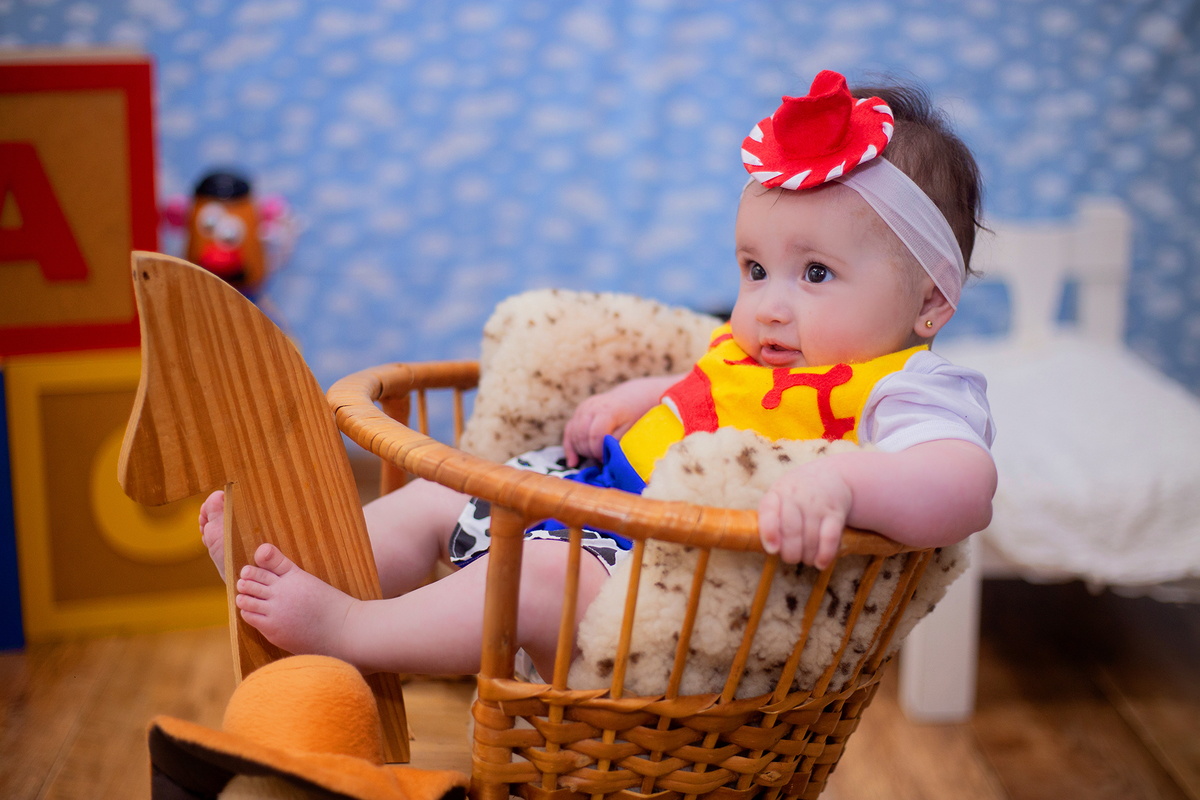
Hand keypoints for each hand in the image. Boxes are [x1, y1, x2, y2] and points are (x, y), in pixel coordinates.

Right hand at [562, 373, 684, 465]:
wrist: (633, 398)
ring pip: (573, 434)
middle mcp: (591, 407)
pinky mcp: (579, 411)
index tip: (607, 459)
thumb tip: (604, 462)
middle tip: (601, 460)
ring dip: (581, 450)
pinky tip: (574, 462)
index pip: (595, 435)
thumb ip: (616, 444)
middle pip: (581, 436)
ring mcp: (583, 408)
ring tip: (594, 458)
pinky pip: (568, 431)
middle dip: (590, 452)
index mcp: (607, 411)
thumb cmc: (635, 416)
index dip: (599, 451)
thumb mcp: (631, 431)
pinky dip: (570, 447)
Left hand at [758, 460, 852, 567]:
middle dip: (790, 553)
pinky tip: (821, 563)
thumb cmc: (796, 495)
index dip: (769, 532)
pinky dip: (825, 554)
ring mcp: (817, 504)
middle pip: (791, 531)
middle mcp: (796, 496)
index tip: (773, 549)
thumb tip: (771, 549)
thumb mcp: (778, 497)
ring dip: (808, 556)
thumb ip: (770, 519)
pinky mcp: (835, 512)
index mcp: (777, 493)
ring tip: (806, 559)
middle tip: (791, 558)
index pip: (769, 511)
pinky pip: (830, 537)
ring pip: (810, 538)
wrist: (828, 476)